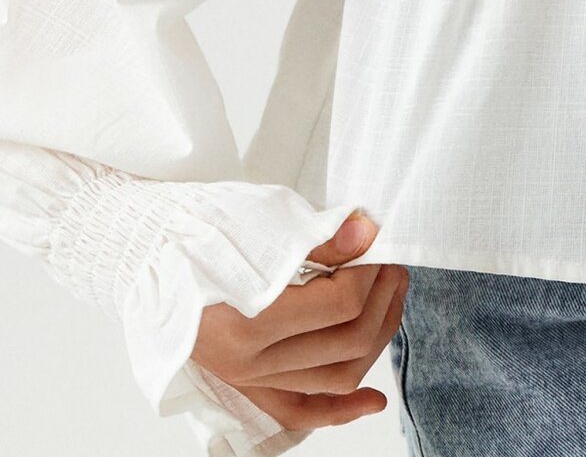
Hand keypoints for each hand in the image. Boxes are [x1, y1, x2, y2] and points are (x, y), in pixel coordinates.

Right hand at [190, 210, 407, 431]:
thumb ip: (319, 237)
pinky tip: (373, 401)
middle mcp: (249, 361)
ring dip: (375, 339)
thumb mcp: (261, 219)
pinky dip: (339, 410)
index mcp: (250, 319)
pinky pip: (298, 408)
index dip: (371, 269)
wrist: (149, 250)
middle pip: (345, 343)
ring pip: (334, 378)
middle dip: (382, 299)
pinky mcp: (246, 381)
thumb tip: (367, 232)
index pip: (340, 305)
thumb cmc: (197, 228)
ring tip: (389, 299)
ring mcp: (247, 377)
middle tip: (392, 263)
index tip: (376, 241)